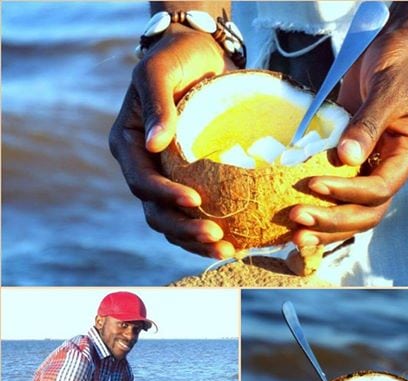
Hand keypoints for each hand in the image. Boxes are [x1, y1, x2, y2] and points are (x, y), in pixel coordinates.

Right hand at [109, 23, 235, 258]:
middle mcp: (143, 167)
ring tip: (227, 249)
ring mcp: (165, 179)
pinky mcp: (188, 183)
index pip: (141, 181)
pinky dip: (207, 232)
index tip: (196, 201)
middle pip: (155, 212)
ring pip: (173, 222)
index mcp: (128, 145)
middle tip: (217, 237)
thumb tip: (154, 143)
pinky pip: (192, 217)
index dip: (165, 196)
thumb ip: (157, 103)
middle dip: (184, 229)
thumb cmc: (178, 59)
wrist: (200, 58)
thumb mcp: (161, 70)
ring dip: (196, 241)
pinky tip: (232, 241)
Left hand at [289, 25, 407, 245]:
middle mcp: (392, 168)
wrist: (398, 48)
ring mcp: (372, 167)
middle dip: (332, 220)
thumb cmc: (401, 64)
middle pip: (367, 212)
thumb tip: (346, 158)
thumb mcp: (388, 89)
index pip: (381, 189)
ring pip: (354, 211)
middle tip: (297, 219)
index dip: (346, 192)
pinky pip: (339, 193)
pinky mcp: (353, 162)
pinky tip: (297, 216)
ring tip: (294, 233)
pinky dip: (321, 207)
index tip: (313, 184)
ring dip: (325, 225)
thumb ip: (368, 123)